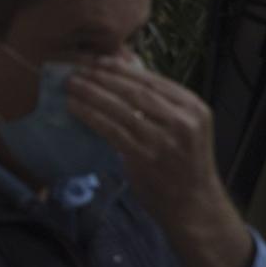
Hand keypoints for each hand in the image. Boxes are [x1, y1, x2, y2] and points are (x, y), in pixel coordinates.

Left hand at [65, 57, 252, 266]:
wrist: (194, 204)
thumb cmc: (183, 163)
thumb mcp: (184, 128)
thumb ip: (160, 104)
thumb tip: (121, 75)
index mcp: (194, 107)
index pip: (153, 81)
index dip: (122, 69)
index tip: (97, 62)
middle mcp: (183, 121)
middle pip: (135, 91)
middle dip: (102, 79)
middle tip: (77, 71)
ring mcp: (165, 140)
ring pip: (121, 109)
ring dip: (91, 95)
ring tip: (70, 86)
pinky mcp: (146, 157)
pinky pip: (112, 130)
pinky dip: (91, 116)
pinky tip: (74, 108)